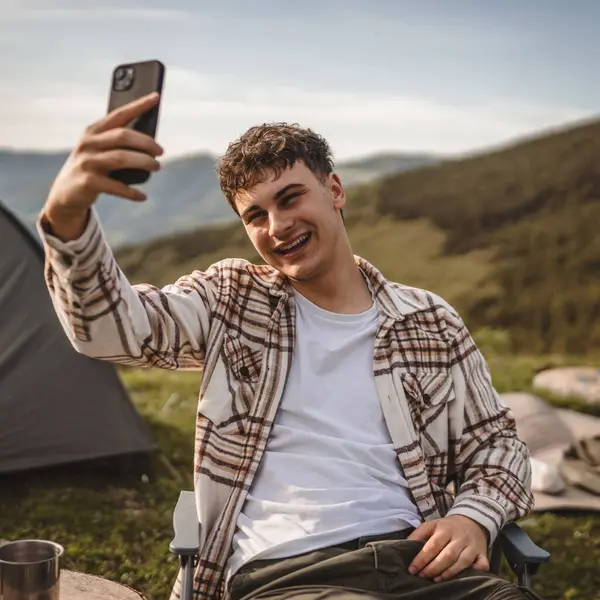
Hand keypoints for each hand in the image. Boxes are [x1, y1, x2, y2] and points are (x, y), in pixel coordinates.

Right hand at [44, 92, 163, 237]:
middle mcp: (88, 143)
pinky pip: (116, 186)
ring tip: (156, 167)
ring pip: (121, 158)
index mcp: (93, 131)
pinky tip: (142, 196)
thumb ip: (118, 144)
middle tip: (160, 152)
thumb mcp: (100, 151)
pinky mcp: (88, 182)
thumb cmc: (91, 168)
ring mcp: (87, 162)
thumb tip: (152, 145)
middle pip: (123, 136)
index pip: (119, 114)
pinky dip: (131, 192)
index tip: (156, 97)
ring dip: (144, 162)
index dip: (138, 105)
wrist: (65, 194)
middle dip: (146, 143)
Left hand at [407, 515, 489, 582]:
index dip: (422, 558)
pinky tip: (465, 578)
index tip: (412, 569)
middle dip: (434, 568)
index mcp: (445, 529)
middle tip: (422, 576)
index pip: (432, 545)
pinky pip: (482, 565)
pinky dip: (475, 572)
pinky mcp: (483, 554)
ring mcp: (473, 546)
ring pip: (463, 562)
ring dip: (449, 573)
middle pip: (447, 555)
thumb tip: (405, 545)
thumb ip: (418, 534)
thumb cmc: (447, 527)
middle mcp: (460, 537)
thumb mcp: (432, 525)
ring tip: (436, 580)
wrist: (472, 521)